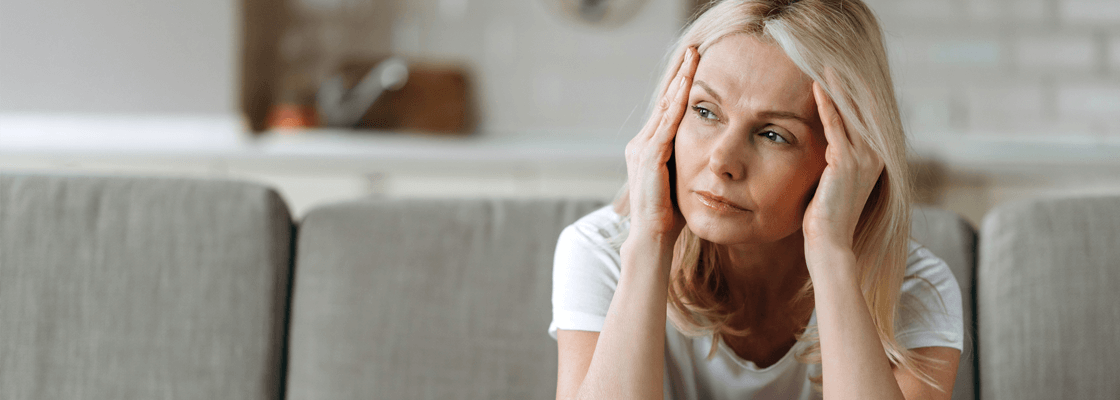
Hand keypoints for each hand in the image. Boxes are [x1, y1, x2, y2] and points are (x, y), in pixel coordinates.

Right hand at [624, 47, 698, 245]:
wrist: (653, 239)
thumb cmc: (671, 216)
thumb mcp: (682, 180)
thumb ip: (690, 162)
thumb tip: (712, 152)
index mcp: (648, 147)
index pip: (668, 109)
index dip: (681, 85)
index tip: (695, 63)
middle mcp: (640, 143)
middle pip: (665, 101)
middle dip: (681, 74)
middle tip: (694, 49)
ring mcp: (642, 149)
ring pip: (665, 107)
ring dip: (680, 81)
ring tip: (693, 58)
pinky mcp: (649, 158)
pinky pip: (666, 125)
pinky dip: (678, 105)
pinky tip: (688, 88)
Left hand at [803, 81, 884, 252]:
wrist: (830, 243)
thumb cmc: (827, 217)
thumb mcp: (837, 182)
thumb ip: (838, 161)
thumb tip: (830, 146)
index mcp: (876, 159)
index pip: (865, 117)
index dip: (853, 93)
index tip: (838, 72)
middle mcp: (875, 155)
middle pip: (860, 109)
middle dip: (846, 83)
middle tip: (831, 59)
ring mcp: (863, 158)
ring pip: (849, 112)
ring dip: (836, 87)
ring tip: (824, 64)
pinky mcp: (846, 162)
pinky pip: (835, 125)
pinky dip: (826, 104)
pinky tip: (817, 86)